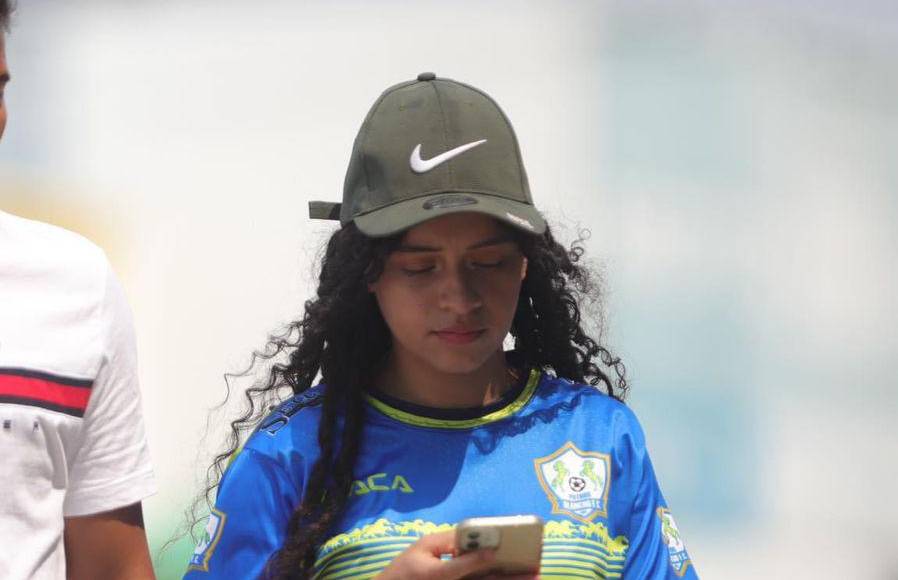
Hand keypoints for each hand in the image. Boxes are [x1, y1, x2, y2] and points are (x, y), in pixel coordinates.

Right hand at [375, 531, 538, 579]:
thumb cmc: (408, 568)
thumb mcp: (421, 547)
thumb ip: (446, 540)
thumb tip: (472, 535)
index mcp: (436, 574)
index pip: (460, 567)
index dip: (478, 558)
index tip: (496, 551)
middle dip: (510, 578)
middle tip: (535, 572)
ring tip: (533, 579)